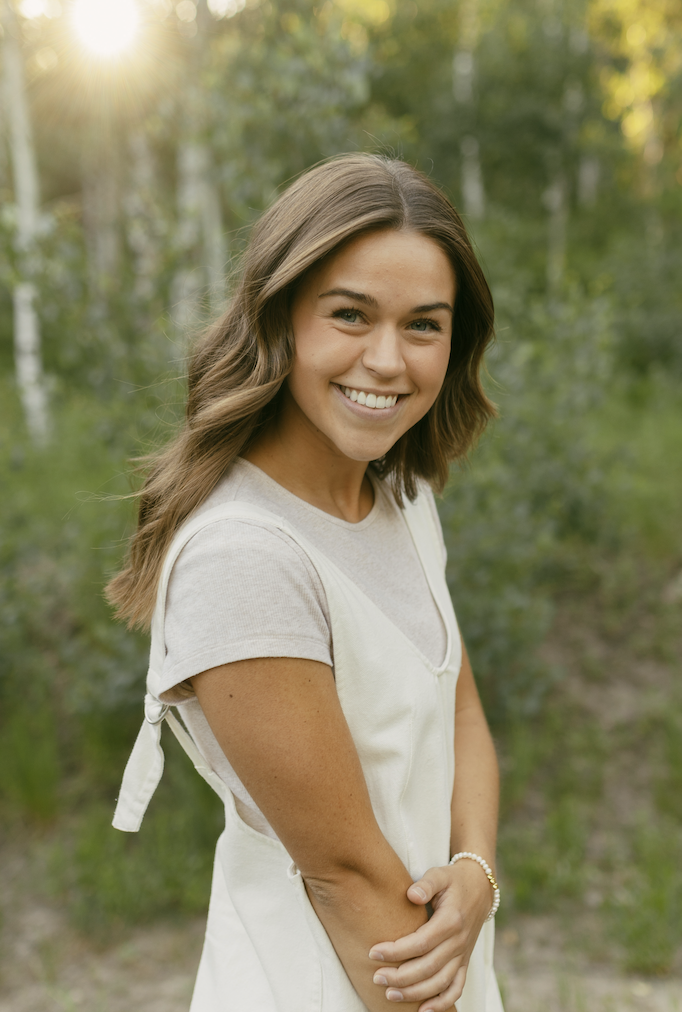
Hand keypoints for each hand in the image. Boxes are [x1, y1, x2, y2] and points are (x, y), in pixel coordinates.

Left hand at [368, 860, 491, 1010]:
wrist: (480, 888)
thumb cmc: (453, 880)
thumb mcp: (440, 874)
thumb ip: (426, 884)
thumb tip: (411, 895)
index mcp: (451, 920)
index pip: (421, 942)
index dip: (397, 951)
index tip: (374, 952)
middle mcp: (458, 941)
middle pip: (428, 967)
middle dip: (401, 977)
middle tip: (377, 977)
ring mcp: (463, 954)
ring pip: (440, 982)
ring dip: (415, 993)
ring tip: (390, 995)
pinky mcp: (465, 962)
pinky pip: (456, 988)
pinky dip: (442, 1003)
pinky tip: (423, 1011)